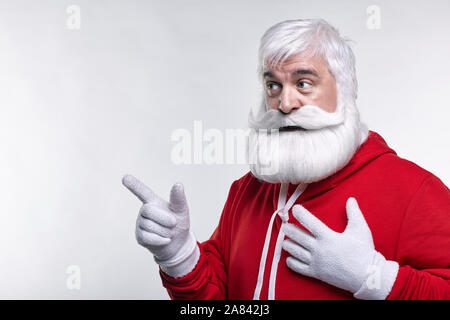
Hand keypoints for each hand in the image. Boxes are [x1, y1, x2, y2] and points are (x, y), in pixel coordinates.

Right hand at [122, 174, 198, 277]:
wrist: (177, 245)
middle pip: (148, 210)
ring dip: (165, 231)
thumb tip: (178, 184)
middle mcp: (145, 211)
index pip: (142, 191)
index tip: (125, 177)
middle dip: (164, 218)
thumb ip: (179, 199)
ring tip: (169, 232)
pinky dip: (161, 240)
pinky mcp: (140, 236)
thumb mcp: (182, 211)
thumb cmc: (179, 224)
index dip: (134, 185)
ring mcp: (141, 223)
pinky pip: (148, 237)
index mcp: (154, 201)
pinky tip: (165, 240)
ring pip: (149, 226)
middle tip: (174, 223)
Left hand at [282, 197, 398, 299]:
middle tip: (285, 224)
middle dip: (288, 229)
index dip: (300, 213)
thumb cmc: (364, 251)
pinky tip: (290, 257)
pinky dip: (291, 261)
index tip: (294, 208)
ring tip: (287, 239)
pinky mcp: (316, 273)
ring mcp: (316, 262)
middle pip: (297, 236)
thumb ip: (354, 213)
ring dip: (288, 244)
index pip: (309, 222)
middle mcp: (319, 249)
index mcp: (328, 236)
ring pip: (294, 251)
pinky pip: (298, 267)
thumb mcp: (360, 229)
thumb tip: (350, 199)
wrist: (367, 276)